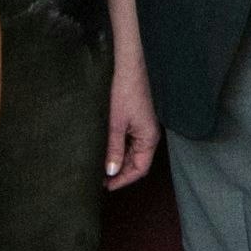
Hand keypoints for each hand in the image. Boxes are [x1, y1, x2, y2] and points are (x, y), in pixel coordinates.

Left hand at [103, 52, 159, 188]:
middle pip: (138, 163)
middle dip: (120, 173)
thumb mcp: (115, 123)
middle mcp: (150, 135)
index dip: (123, 180)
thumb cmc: (125, 90)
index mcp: (149, 138)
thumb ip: (114, 148)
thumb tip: (111, 171)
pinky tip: (106, 149)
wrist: (130, 64)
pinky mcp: (138, 119)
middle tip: (100, 179)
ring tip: (101, 166)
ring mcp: (144, 127)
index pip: (140, 169)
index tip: (106, 186)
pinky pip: (131, 141)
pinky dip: (120, 148)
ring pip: (133, 153)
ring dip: (119, 161)